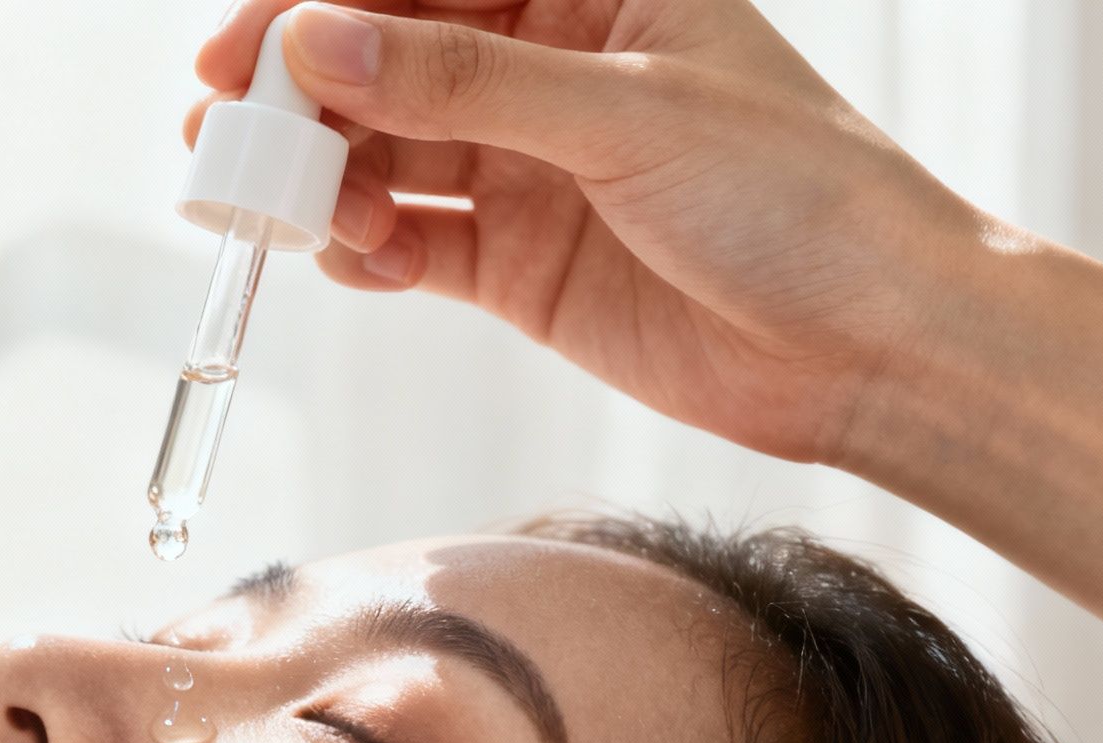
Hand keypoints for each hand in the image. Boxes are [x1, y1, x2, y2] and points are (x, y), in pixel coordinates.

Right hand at [190, 0, 995, 464]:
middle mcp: (547, 69)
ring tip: (297, 212)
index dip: (322, 3)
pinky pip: (409, 240)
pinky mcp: (517, 263)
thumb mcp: (627, 114)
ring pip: (383, 153)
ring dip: (324, 179)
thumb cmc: (801, 196)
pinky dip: (369, 249)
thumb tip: (320, 39)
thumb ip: (465, 79)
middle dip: (301, 96)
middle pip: (385, 62)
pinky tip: (361, 260)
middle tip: (228, 140)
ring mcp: (527, 166)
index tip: (244, 49)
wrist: (873, 348)